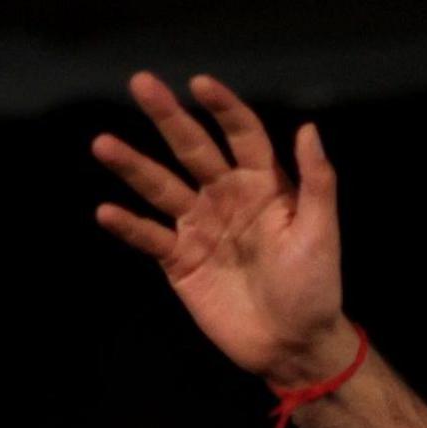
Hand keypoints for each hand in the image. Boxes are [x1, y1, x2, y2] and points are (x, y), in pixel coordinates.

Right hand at [93, 73, 354, 385]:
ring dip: (133, 166)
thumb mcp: (322, 233)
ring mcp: (199, 228)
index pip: (242, 135)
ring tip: (104, 143)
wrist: (295, 345)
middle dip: (168, 117)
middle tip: (141, 82)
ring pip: (161, 187)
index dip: (223, 108)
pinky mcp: (180, 261)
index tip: (200, 83)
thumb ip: (317, 181)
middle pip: (193, 149)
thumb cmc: (316, 287)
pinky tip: (107, 211)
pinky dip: (129, 226)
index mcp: (263, 186)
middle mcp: (226, 198)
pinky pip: (150, 237)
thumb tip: (308, 127)